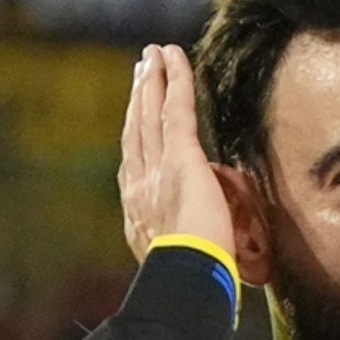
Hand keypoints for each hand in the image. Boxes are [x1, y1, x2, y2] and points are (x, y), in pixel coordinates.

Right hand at [118, 44, 234, 262]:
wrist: (185, 281)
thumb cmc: (190, 282)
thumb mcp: (180, 260)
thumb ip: (185, 241)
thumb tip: (204, 240)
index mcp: (139, 211)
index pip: (136, 163)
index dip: (135, 136)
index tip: (136, 117)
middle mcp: (140, 185)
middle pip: (136, 131)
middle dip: (138, 99)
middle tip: (141, 71)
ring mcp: (157, 169)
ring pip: (150, 115)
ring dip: (153, 81)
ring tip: (153, 57)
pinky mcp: (182, 158)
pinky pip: (177, 109)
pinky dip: (176, 80)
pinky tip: (175, 57)